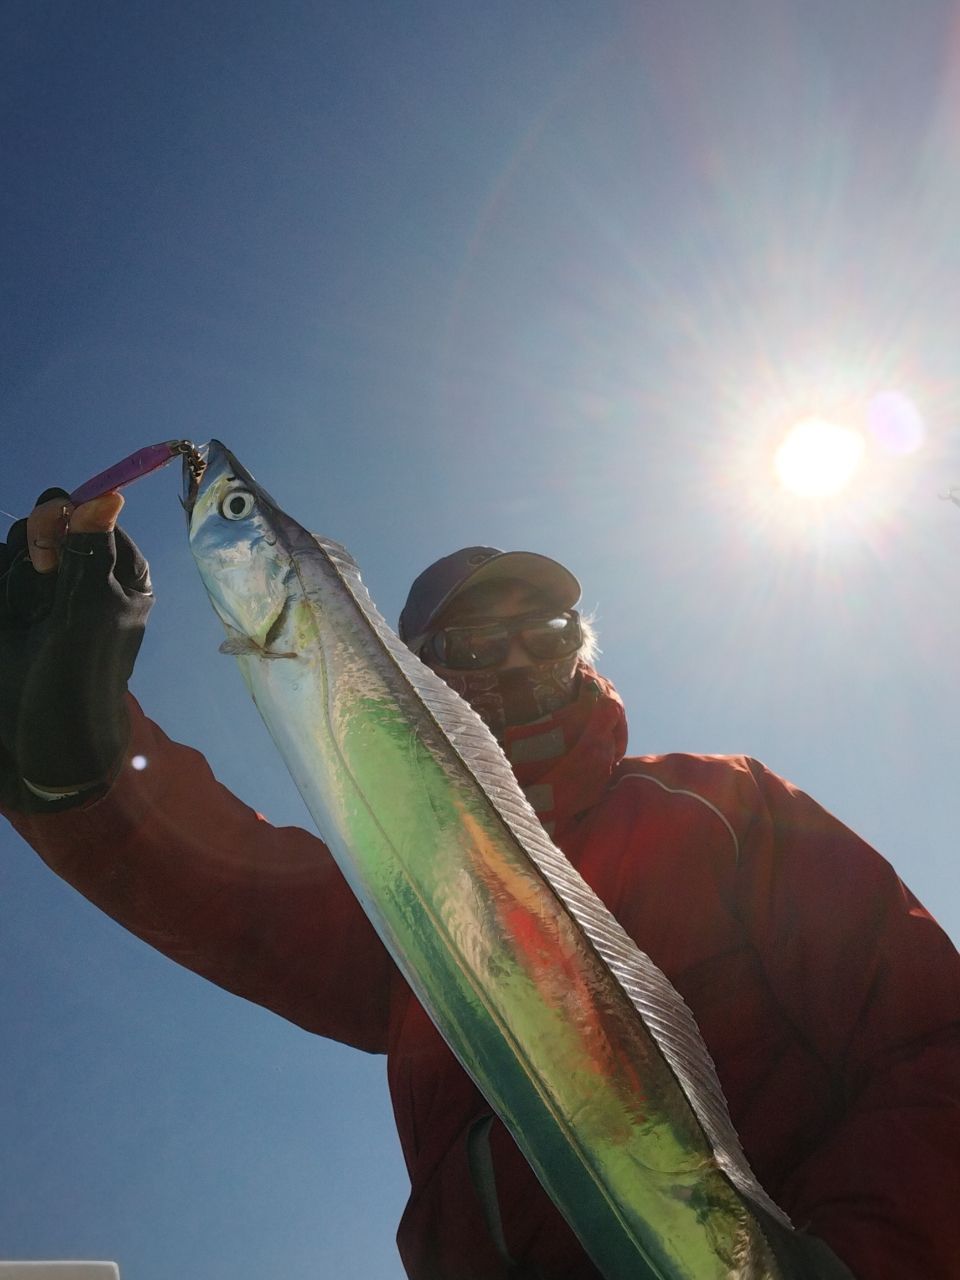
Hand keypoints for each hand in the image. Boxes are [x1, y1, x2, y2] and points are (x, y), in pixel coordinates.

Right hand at [0, 488, 153, 808]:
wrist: (47, 737)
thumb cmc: (82, 676)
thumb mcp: (91, 609)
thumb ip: (88, 551)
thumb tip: (109, 495)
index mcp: (121, 571)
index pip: (87, 515)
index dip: (62, 528)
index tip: (51, 559)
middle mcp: (84, 575)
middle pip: (43, 530)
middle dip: (32, 560)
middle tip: (40, 599)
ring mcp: (48, 592)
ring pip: (16, 554)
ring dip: (15, 583)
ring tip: (26, 622)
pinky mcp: (17, 608)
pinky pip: (3, 577)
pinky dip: (5, 595)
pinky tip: (13, 621)